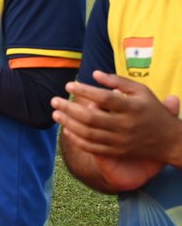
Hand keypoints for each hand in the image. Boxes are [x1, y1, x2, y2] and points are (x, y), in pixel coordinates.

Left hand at [52, 71, 181, 188]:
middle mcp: (126, 125)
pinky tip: (67, 130)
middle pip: (91, 118)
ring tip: (56, 113)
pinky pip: (93, 148)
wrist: (170, 141)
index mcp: (132, 107)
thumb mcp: (141, 91)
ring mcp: (121, 141)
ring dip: (68, 124)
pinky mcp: (117, 152)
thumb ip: (118, 81)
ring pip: (89, 134)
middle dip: (69, 108)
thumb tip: (94, 73)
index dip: (85, 91)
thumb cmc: (152, 110)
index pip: (104, 98)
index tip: (69, 85)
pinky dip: (77, 140)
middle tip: (54, 100)